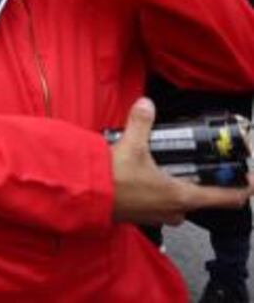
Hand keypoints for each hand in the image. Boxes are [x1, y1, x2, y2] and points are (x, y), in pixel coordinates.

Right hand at [112, 98, 253, 224]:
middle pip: (200, 201)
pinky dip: (157, 196)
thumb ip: (141, 123)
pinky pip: (158, 208)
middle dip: (200, 186)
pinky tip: (143, 181)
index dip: (244, 189)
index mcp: (181, 196)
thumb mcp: (131, 146)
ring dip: (177, 192)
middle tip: (197, 168)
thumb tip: (147, 105)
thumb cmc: (112, 180)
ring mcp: (156, 216)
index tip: (251, 180)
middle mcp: (173, 210)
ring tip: (167, 173)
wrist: (84, 196)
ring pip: (178, 206)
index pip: (226, 198)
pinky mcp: (140, 217)